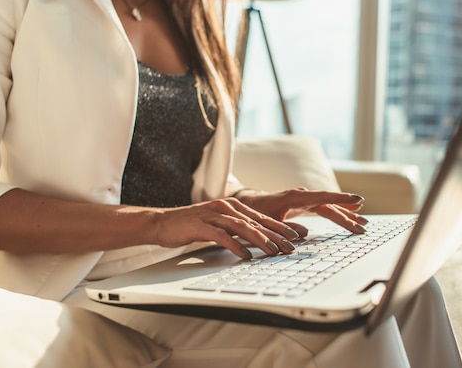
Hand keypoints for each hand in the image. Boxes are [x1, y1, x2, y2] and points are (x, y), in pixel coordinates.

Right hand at [152, 197, 303, 259]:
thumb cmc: (194, 226)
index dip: (281, 226)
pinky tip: (245, 255)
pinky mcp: (200, 225)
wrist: (163, 222)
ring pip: (242, 227)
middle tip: (292, 246)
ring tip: (273, 251)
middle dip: (277, 234)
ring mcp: (213, 214)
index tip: (298, 236)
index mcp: (234, 206)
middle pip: (256, 221)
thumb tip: (262, 241)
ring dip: (260, 239)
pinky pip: (221, 235)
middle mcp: (226, 207)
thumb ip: (239, 230)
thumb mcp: (221, 225)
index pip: (263, 217)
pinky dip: (234, 245)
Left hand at [233, 188, 368, 236]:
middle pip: (330, 205)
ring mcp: (305, 199)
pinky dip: (338, 212)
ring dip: (346, 214)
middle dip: (348, 214)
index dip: (341, 200)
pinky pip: (325, 208)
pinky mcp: (306, 204)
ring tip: (363, 222)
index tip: (357, 200)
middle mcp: (303, 196)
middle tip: (364, 225)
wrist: (248, 203)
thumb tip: (304, 235)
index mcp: (295, 197)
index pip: (323, 197)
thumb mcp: (267, 221)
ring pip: (330, 206)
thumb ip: (284, 227)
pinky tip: (351, 215)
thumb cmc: (255, 212)